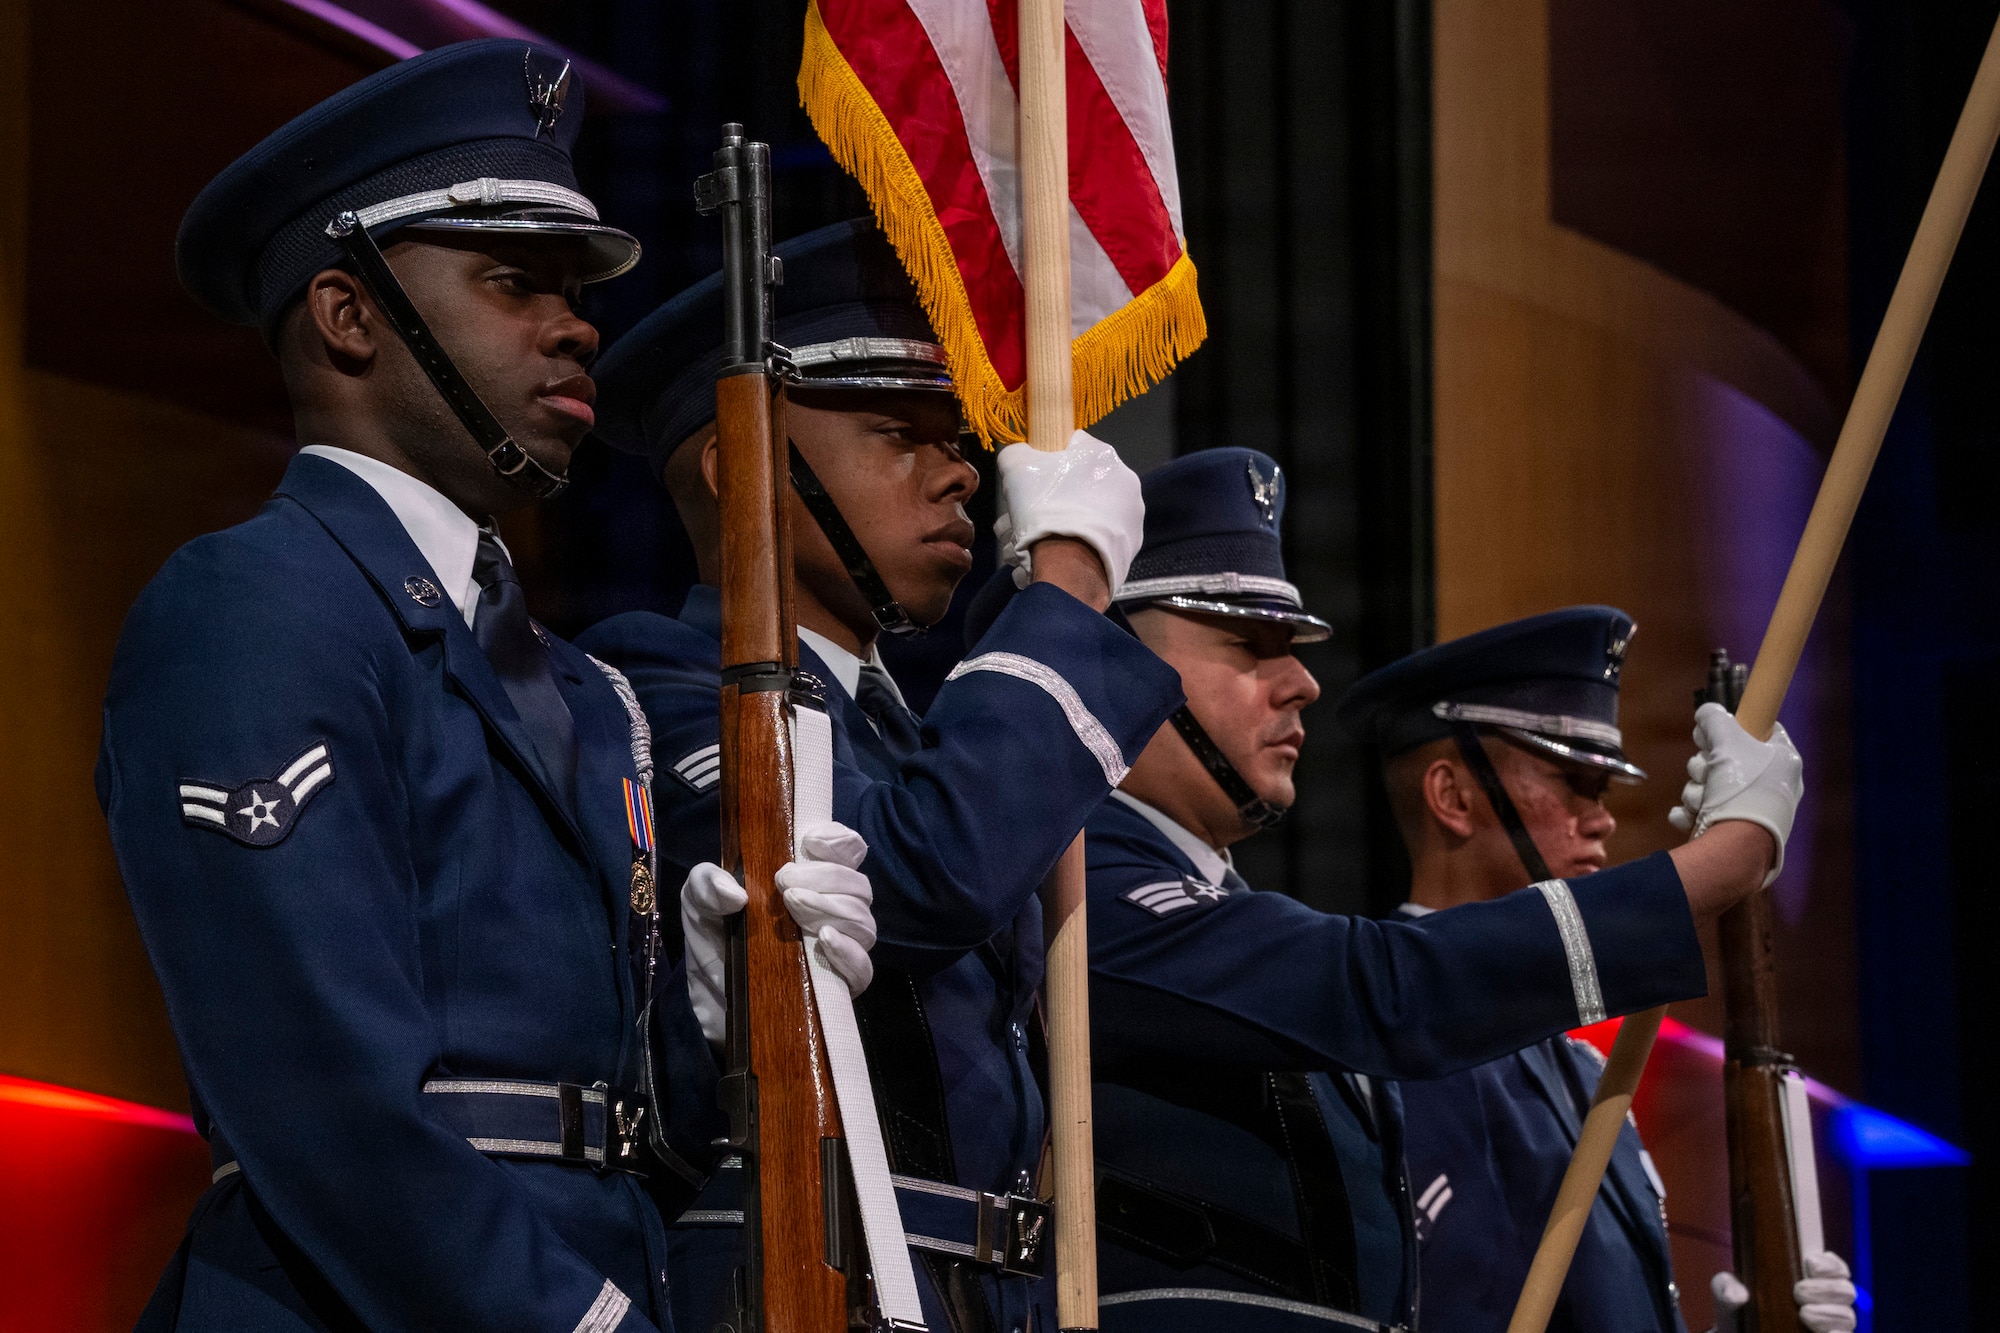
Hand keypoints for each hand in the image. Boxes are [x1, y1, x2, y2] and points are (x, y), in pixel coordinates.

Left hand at [679, 823, 879, 1045]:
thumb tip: (735, 893)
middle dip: (827, 877)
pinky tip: (824, 940)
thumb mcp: (700, 901)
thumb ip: (708, 883)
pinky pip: (863, 968)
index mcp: (810, 879)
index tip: (809, 842)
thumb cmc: (715, 938)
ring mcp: (840, 948)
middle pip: (858, 886)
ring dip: (833, 908)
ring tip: (795, 906)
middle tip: (785, 883)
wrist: (710, 997)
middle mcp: (832, 909)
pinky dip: (849, 951)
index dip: (838, 841)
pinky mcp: (839, 986)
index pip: (846, 850)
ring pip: (863, 922)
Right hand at [993, 430, 1143, 594]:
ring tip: (1028, 547)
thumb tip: (1019, 455)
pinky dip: (1072, 549)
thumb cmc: (1045, 508)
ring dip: (1054, 528)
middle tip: (1020, 520)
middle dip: (1044, 504)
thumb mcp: (1017, 468)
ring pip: (1081, 518)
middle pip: (1075, 488)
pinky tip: (1049, 559)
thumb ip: (1016, 453)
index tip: (1031, 480)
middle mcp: (1125, 486)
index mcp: (1104, 458)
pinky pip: (1093, 543)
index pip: (1072, 446)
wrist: (1071, 567)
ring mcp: (1130, 520)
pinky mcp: (1127, 551)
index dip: (1047, 460)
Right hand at [1668, 702, 1802, 885]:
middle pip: (1727, 758)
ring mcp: (1751, 809)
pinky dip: (1692, 812)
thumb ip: (1715, 719)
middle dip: (1706, 765)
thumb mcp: (1727, 741)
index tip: (1717, 731)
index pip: (1764, 730)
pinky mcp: (1731, 831)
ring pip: (1710, 785)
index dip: (1736, 727)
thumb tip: (1707, 713)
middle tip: (1708, 770)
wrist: (1736, 847)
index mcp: (1783, 761)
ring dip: (1698, 790)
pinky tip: (1693, 816)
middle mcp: (1771, 784)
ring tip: (1704, 801)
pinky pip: (1702, 810)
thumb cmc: (1742, 789)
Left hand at [1708, 1251, 1855, 1332]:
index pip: (1835, 1267)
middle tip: (1799, 1292)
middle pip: (1846, 1290)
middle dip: (1825, 1288)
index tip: (1811, 1264)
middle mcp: (1825, 1302)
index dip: (1830, 1264)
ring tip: (1805, 1314)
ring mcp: (1829, 1325)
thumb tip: (1737, 1295)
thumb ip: (1727, 1287)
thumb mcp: (1728, 1294)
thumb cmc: (1739, 1309)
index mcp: (1808, 1278)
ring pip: (1847, 1317)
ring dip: (1829, 1314)